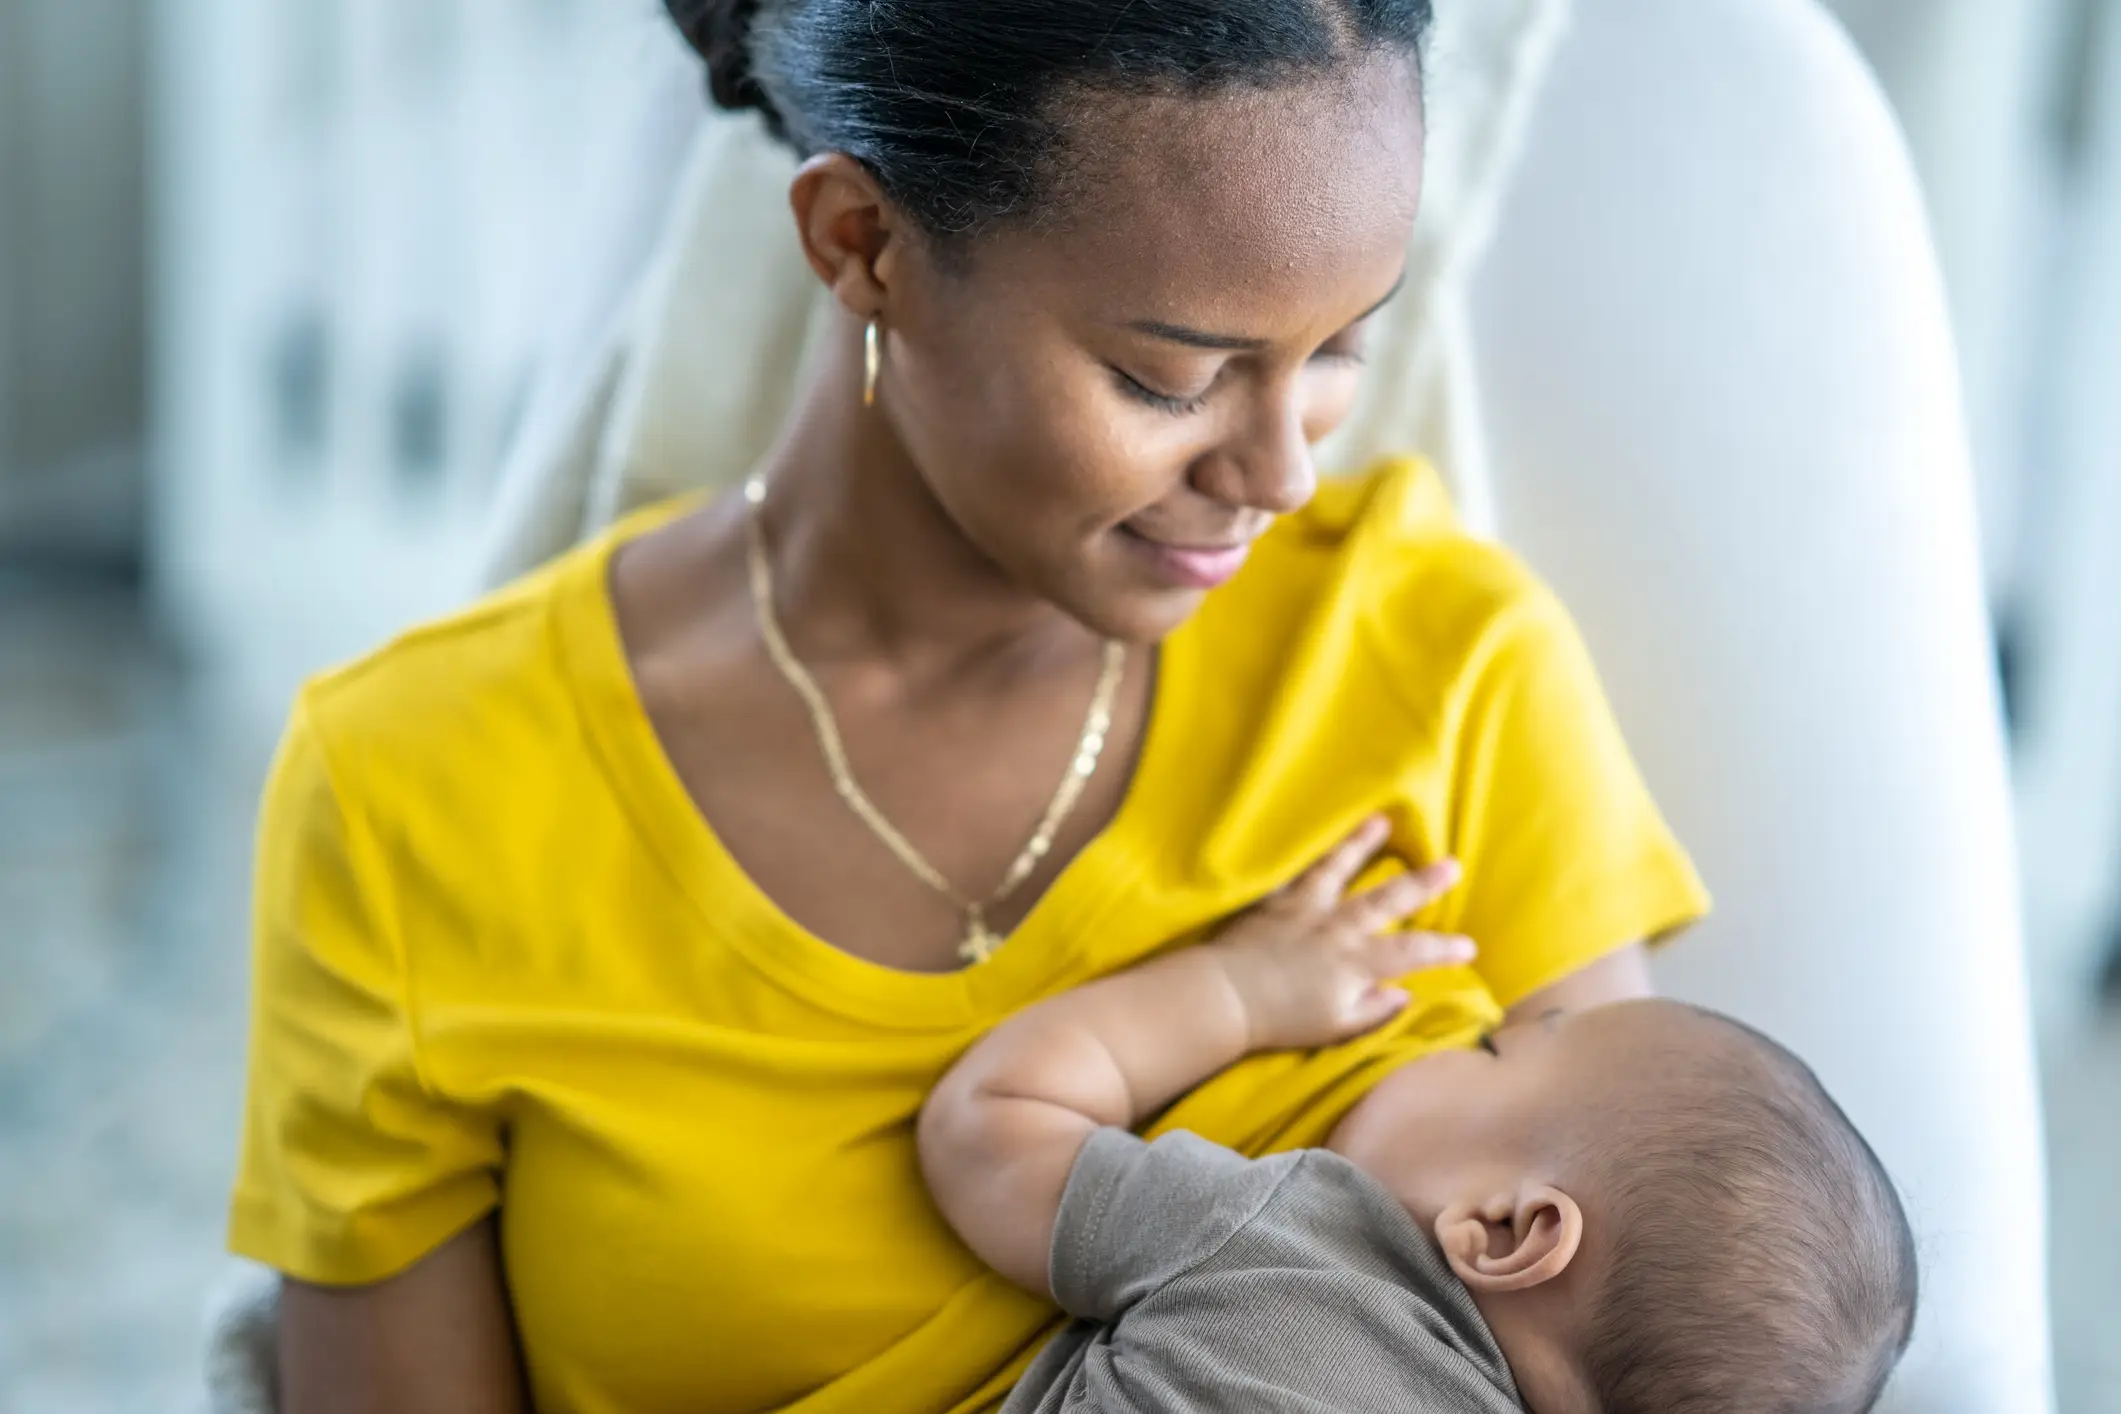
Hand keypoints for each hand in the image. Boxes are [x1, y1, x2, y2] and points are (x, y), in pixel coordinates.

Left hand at [1210, 817, 1472, 1052]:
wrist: (1225, 996)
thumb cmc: (1283, 1019)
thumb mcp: (1337, 1026)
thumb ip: (1373, 1009)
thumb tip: (1405, 994)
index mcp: (1355, 962)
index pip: (1411, 953)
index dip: (1443, 948)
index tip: (1469, 945)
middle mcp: (1336, 927)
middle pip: (1387, 899)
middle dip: (1423, 882)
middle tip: (1452, 863)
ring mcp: (1304, 907)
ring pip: (1338, 868)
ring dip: (1361, 843)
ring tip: (1380, 821)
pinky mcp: (1272, 900)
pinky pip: (1292, 869)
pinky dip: (1302, 851)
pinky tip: (1303, 830)